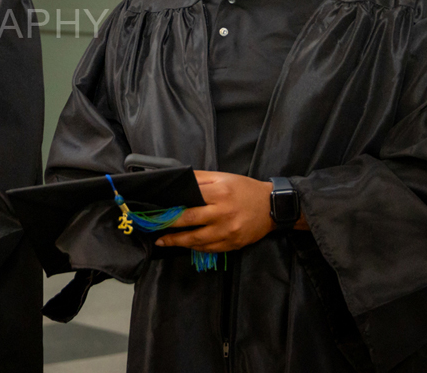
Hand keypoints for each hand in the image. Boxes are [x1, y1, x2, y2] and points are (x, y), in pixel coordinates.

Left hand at [154, 171, 279, 252]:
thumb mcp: (223, 177)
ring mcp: (228, 231)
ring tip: (162, 240)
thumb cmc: (245, 189)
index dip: (171, 206)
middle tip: (153, 227)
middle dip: (168, 225)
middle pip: (189, 221)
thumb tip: (178, 181)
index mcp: (220, 194)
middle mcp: (223, 214)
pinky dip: (194, 247)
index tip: (157, 209)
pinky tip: (185, 244)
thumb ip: (199, 178)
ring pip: (197, 240)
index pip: (189, 201)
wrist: (272, 207)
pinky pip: (209, 249)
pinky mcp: (233, 244)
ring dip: (177, 241)